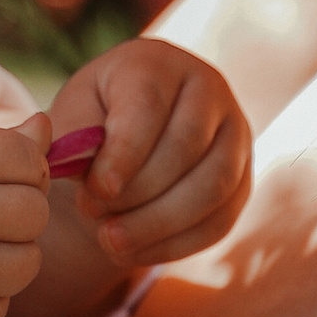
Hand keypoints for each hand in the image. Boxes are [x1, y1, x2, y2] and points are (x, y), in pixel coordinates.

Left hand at [47, 38, 252, 270]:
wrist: (135, 128)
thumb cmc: (98, 117)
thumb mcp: (76, 113)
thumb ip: (73, 134)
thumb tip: (75, 165)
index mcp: (160, 64)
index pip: (149, 106)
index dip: (125, 153)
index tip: (96, 190)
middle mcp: (209, 91)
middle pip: (187, 146)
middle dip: (137, 192)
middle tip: (92, 214)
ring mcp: (235, 135)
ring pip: (213, 186)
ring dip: (158, 223)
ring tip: (109, 241)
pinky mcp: (243, 180)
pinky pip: (220, 220)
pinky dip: (175, 245)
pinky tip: (133, 252)